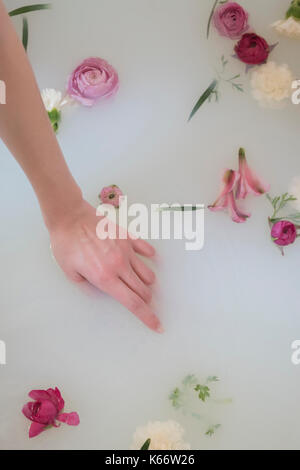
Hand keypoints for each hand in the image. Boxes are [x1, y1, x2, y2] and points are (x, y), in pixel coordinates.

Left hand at [49, 199, 162, 332]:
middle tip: (141, 301)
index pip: (133, 303)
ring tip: (138, 282)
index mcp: (105, 278)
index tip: (157, 325)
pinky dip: (148, 257)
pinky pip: (145, 249)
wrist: (69, 216)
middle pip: (143, 291)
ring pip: (147, 273)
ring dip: (146, 283)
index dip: (148, 317)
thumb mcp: (70, 273)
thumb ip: (88, 287)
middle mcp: (119, 266)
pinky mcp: (127, 237)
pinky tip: (146, 258)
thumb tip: (100, 292)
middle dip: (146, 300)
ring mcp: (126, 250)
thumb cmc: (66, 244)